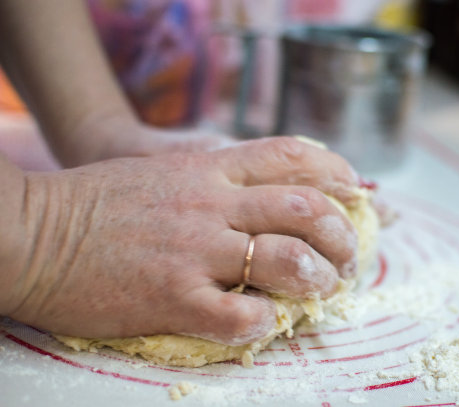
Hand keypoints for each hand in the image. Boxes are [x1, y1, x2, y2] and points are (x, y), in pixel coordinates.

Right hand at [5, 137, 358, 345]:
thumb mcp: (164, 171)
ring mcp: (193, 249)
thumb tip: (264, 190)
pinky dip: (263, 322)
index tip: (356, 192)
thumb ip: (214, 176)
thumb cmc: (98, 202)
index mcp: (207, 169)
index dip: (334, 172)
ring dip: (315, 277)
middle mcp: (209, 203)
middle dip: (341, 234)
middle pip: (304, 207)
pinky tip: (262, 322)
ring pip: (284, 259)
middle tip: (345, 257)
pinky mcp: (172, 297)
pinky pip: (239, 315)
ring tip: (319, 290)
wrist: (36, 231)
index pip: (290, 156)